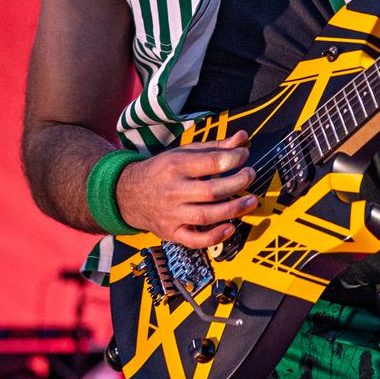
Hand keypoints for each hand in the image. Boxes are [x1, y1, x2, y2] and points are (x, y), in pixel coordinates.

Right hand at [115, 130, 257, 248]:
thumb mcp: (183, 153)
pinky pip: (194, 240)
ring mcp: (171, 214)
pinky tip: (230, 228)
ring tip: (251, 201)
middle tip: (250, 175)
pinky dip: (214, 237)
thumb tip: (242, 138)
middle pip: (211, 191)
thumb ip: (214, 147)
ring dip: (233, 209)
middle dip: (237, 183)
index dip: (234, 158)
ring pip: (206, 216)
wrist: (128, 194)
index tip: (244, 155)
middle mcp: (172, 191)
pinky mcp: (172, 232)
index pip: (210, 162)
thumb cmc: (162, 171)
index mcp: (175, 166)